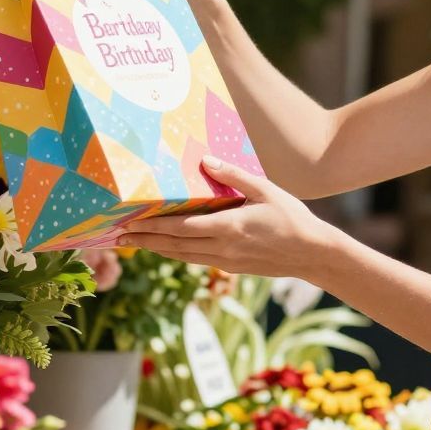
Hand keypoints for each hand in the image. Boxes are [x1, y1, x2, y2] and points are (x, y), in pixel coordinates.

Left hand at [122, 159, 331, 280]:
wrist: (313, 254)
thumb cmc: (292, 218)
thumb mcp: (266, 190)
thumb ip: (234, 176)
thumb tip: (205, 160)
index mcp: (229, 228)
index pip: (180, 228)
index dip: (152, 226)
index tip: (130, 223)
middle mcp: (222, 249)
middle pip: (174, 246)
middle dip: (145, 241)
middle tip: (117, 236)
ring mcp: (225, 262)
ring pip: (182, 256)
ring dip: (156, 249)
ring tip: (134, 243)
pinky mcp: (231, 268)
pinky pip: (196, 260)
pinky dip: (177, 253)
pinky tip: (166, 247)